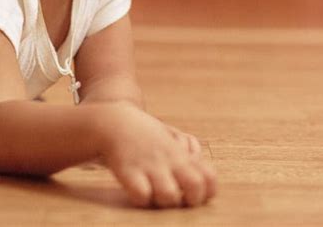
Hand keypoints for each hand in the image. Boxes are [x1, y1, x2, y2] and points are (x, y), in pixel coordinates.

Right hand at [94, 101, 216, 208]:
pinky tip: (138, 190)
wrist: (113, 121)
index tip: (194, 192)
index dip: (207, 191)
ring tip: (156, 194)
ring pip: (170, 195)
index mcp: (181, 154)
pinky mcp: (128, 171)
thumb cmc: (144, 134)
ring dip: (165, 200)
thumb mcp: (169, 136)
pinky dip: (142, 198)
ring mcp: (149, 165)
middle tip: (179, 198)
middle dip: (191, 200)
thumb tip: (198, 156)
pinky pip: (141, 195)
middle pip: (196, 187)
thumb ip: (187, 148)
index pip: (210, 178)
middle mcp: (169, 159)